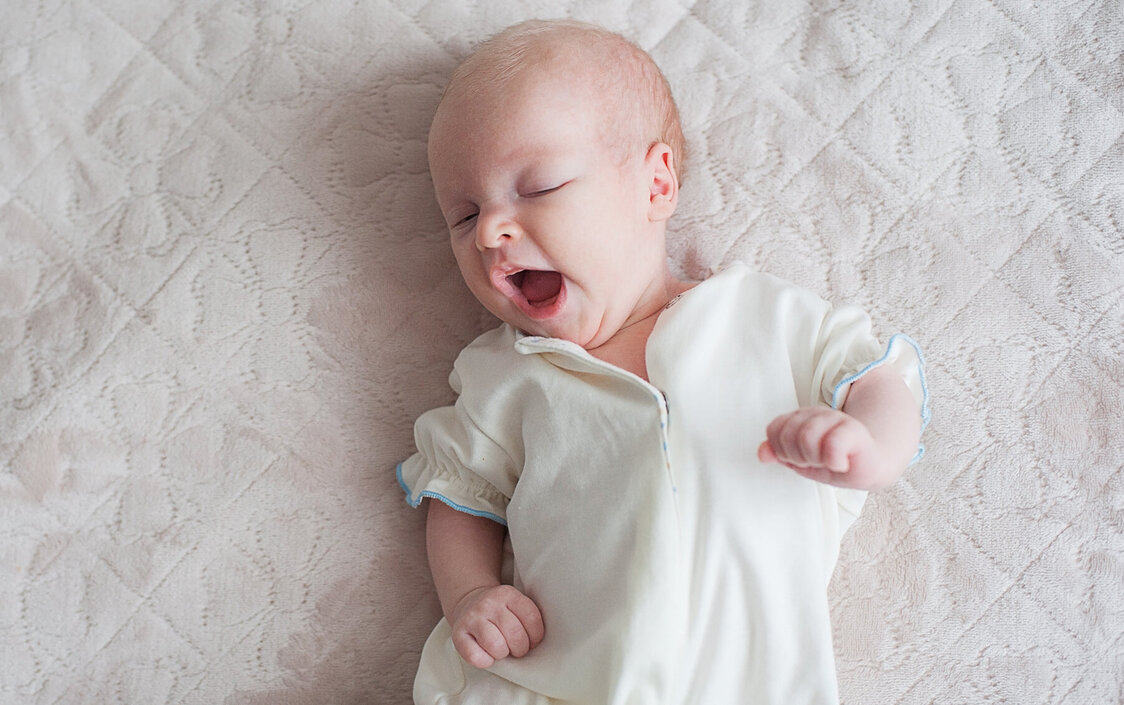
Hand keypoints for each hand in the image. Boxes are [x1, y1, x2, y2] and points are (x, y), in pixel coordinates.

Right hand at [449, 584, 544, 668]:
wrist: (469, 603)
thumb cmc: (500, 612)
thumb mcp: (516, 605)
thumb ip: (529, 617)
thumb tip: (543, 643)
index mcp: (508, 594)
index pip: (532, 619)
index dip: (536, 637)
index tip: (531, 640)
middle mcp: (489, 603)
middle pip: (515, 635)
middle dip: (520, 648)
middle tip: (515, 647)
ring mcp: (473, 617)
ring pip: (496, 646)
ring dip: (502, 653)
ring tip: (501, 649)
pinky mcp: (458, 633)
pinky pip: (475, 656)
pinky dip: (485, 661)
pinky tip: (487, 654)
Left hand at [757, 407, 891, 489]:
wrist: (870, 466)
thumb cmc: (834, 461)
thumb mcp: (801, 459)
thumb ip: (779, 452)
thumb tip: (761, 453)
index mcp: (801, 418)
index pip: (774, 429)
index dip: (782, 449)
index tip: (799, 457)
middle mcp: (817, 414)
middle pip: (788, 434)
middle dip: (798, 456)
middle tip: (816, 461)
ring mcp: (836, 420)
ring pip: (807, 438)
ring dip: (816, 459)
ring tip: (829, 462)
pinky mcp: (855, 432)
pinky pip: (832, 445)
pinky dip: (833, 461)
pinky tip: (840, 464)